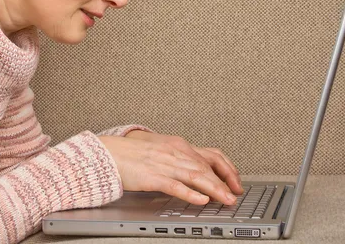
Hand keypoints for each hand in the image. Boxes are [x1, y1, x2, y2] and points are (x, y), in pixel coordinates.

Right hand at [98, 130, 243, 205]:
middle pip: (206, 167)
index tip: (235, 182)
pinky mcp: (152, 176)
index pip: (210, 156)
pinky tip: (200, 200)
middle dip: (224, 182)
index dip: (227, 169)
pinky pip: (174, 185)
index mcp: (177, 145)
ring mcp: (163, 164)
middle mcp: (174, 152)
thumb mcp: (161, 150)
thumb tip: (196, 170)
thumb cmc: (131, 153)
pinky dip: (189, 193)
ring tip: (225, 200)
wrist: (109, 153)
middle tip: (235, 195)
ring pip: (195, 176)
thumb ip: (178, 158)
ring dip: (213, 189)